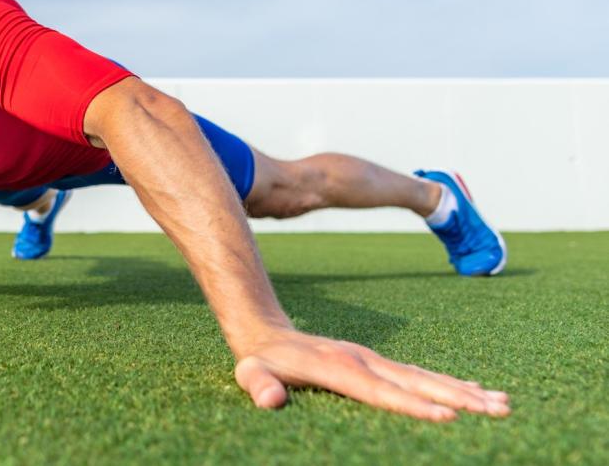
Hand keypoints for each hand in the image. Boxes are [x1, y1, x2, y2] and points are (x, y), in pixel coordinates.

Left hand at [234, 329, 510, 420]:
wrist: (266, 333)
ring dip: (464, 390)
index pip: (382, 392)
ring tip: (502, 403)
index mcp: (338, 368)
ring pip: (425, 377)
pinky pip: (418, 374)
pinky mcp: (377, 361)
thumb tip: (269, 400)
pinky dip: (448, 382)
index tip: (449, 419)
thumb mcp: (251, 374)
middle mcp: (363, 360)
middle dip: (459, 398)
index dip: (413, 407)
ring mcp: (373, 359)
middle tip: (499, 410)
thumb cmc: (260, 363)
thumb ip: (259, 387)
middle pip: (417, 383)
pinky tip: (474, 390)